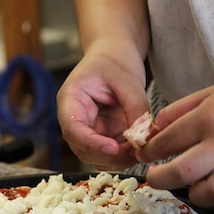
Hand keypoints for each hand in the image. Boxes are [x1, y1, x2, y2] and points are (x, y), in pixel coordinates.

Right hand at [57, 41, 148, 169]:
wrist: (115, 53)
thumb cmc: (115, 59)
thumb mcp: (128, 79)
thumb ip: (135, 107)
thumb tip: (143, 136)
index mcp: (71, 99)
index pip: (73, 129)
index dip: (90, 143)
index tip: (113, 148)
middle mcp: (75, 118)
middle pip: (82, 148)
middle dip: (107, 156)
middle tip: (135, 152)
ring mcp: (89, 128)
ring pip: (95, 155)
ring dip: (117, 160)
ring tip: (141, 150)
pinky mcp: (103, 134)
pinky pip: (110, 153)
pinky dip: (124, 156)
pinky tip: (140, 147)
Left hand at [138, 73, 213, 209]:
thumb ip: (180, 110)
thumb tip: (150, 129)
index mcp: (210, 116)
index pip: (164, 142)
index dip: (147, 153)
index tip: (145, 156)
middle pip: (181, 172)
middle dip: (159, 180)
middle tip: (155, 178)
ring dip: (199, 195)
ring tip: (195, 188)